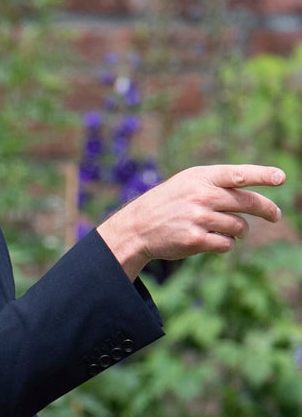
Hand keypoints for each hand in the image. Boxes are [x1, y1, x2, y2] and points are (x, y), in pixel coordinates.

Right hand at [97, 164, 284, 279]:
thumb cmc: (168, 202)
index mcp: (200, 177)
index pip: (237, 174)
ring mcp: (198, 218)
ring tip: (222, 228)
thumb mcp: (187, 183)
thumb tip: (254, 196)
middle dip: (267, 210)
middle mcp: (200, 195)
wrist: (138, 226)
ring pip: (240, 226)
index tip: (280, 177)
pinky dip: (225, 244)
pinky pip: (227, 244)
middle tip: (275, 215)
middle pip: (248, 203)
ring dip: (238, 230)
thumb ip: (217, 184)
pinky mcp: (196, 239)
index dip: (261, 175)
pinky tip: (210, 240)